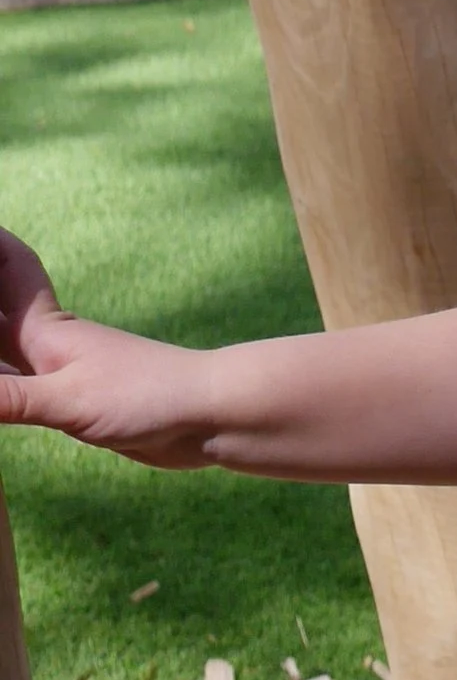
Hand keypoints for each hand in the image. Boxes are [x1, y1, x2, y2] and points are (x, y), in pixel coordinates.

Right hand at [0, 230, 209, 467]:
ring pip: (2, 350)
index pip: (6, 261)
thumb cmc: (149, 397)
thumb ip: (9, 398)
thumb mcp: (69, 400)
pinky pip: (19, 391)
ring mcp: (58, 372)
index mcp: (42, 327)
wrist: (211, 418)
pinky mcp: (73, 404)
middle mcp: (44, 342)